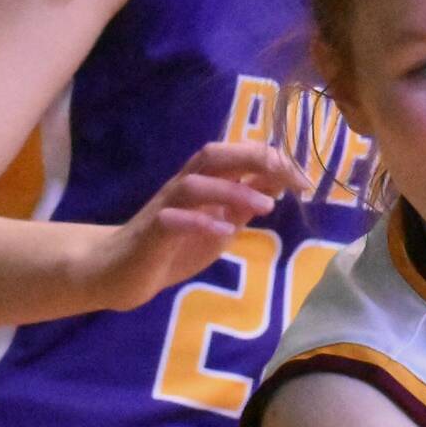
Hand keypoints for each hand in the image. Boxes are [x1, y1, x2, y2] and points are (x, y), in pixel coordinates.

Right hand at [83, 141, 299, 310]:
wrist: (120, 272)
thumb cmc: (175, 245)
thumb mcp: (221, 223)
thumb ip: (246, 202)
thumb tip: (280, 181)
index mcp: (205, 180)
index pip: (239, 156)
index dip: (274, 162)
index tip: (305, 180)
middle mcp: (185, 185)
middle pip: (216, 154)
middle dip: (255, 158)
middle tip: (291, 176)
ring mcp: (166, 207)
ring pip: (195, 184)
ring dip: (232, 191)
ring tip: (266, 207)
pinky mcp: (152, 232)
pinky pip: (174, 220)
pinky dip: (199, 222)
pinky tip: (224, 232)